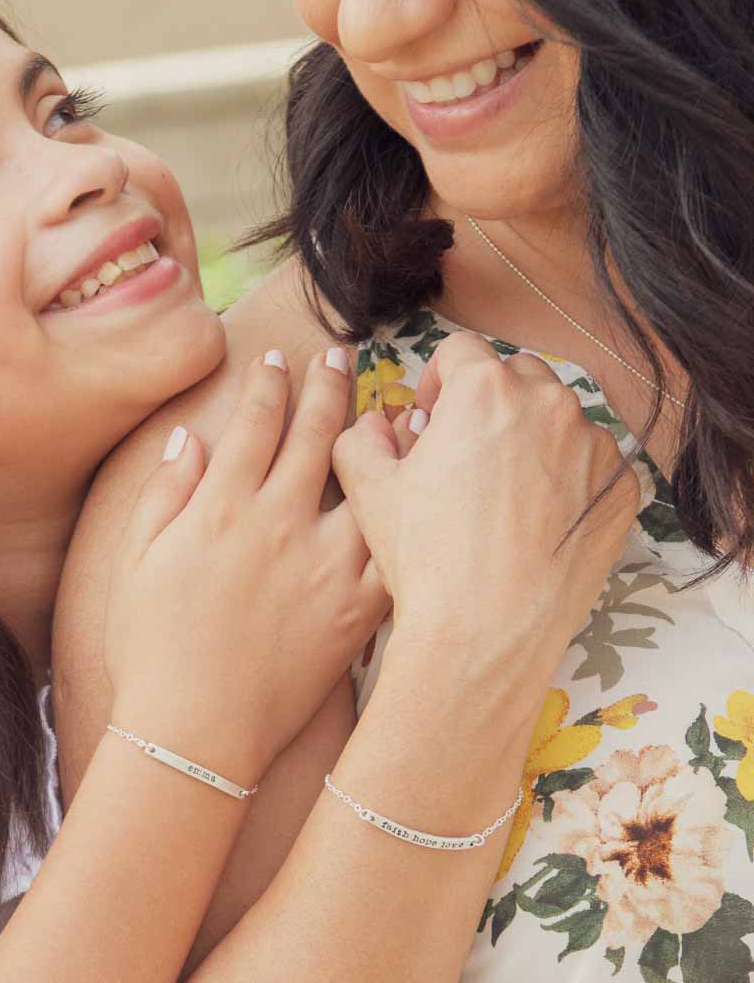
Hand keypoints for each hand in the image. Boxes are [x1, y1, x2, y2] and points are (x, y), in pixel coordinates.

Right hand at [104, 349, 388, 784]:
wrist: (196, 731)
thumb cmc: (152, 648)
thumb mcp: (136, 561)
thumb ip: (166, 493)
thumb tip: (192, 437)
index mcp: (221, 507)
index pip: (255, 422)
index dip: (269, 382)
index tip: (279, 358)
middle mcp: (278, 523)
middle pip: (314, 435)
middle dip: (328, 386)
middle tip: (340, 356)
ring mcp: (324, 565)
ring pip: (365, 482)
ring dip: (379, 437)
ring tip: (392, 409)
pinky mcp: (355, 609)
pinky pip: (392, 550)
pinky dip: (409, 515)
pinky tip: (419, 493)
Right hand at [332, 332, 638, 724]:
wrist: (486, 631)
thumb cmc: (426, 556)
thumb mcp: (367, 488)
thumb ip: (360, 436)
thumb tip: (374, 424)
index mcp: (484, 390)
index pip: (460, 350)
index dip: (436, 380)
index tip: (429, 418)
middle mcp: (548, 404)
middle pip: (515, 375)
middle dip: (487, 402)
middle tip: (463, 452)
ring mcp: (594, 447)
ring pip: (558, 418)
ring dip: (529, 436)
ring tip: (501, 490)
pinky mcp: (621, 491)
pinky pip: (593, 464)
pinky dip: (567, 477)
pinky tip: (535, 518)